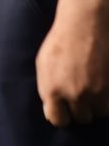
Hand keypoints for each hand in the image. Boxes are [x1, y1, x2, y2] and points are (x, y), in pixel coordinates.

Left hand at [36, 8, 108, 126]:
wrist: (84, 25)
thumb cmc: (60, 43)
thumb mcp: (44, 66)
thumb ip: (47, 90)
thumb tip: (51, 112)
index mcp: (52, 91)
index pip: (58, 120)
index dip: (62, 116)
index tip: (65, 110)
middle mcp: (75, 95)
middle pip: (81, 118)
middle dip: (80, 110)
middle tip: (81, 98)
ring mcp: (97, 91)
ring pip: (99, 113)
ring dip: (97, 105)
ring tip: (93, 91)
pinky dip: (107, 98)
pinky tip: (103, 87)